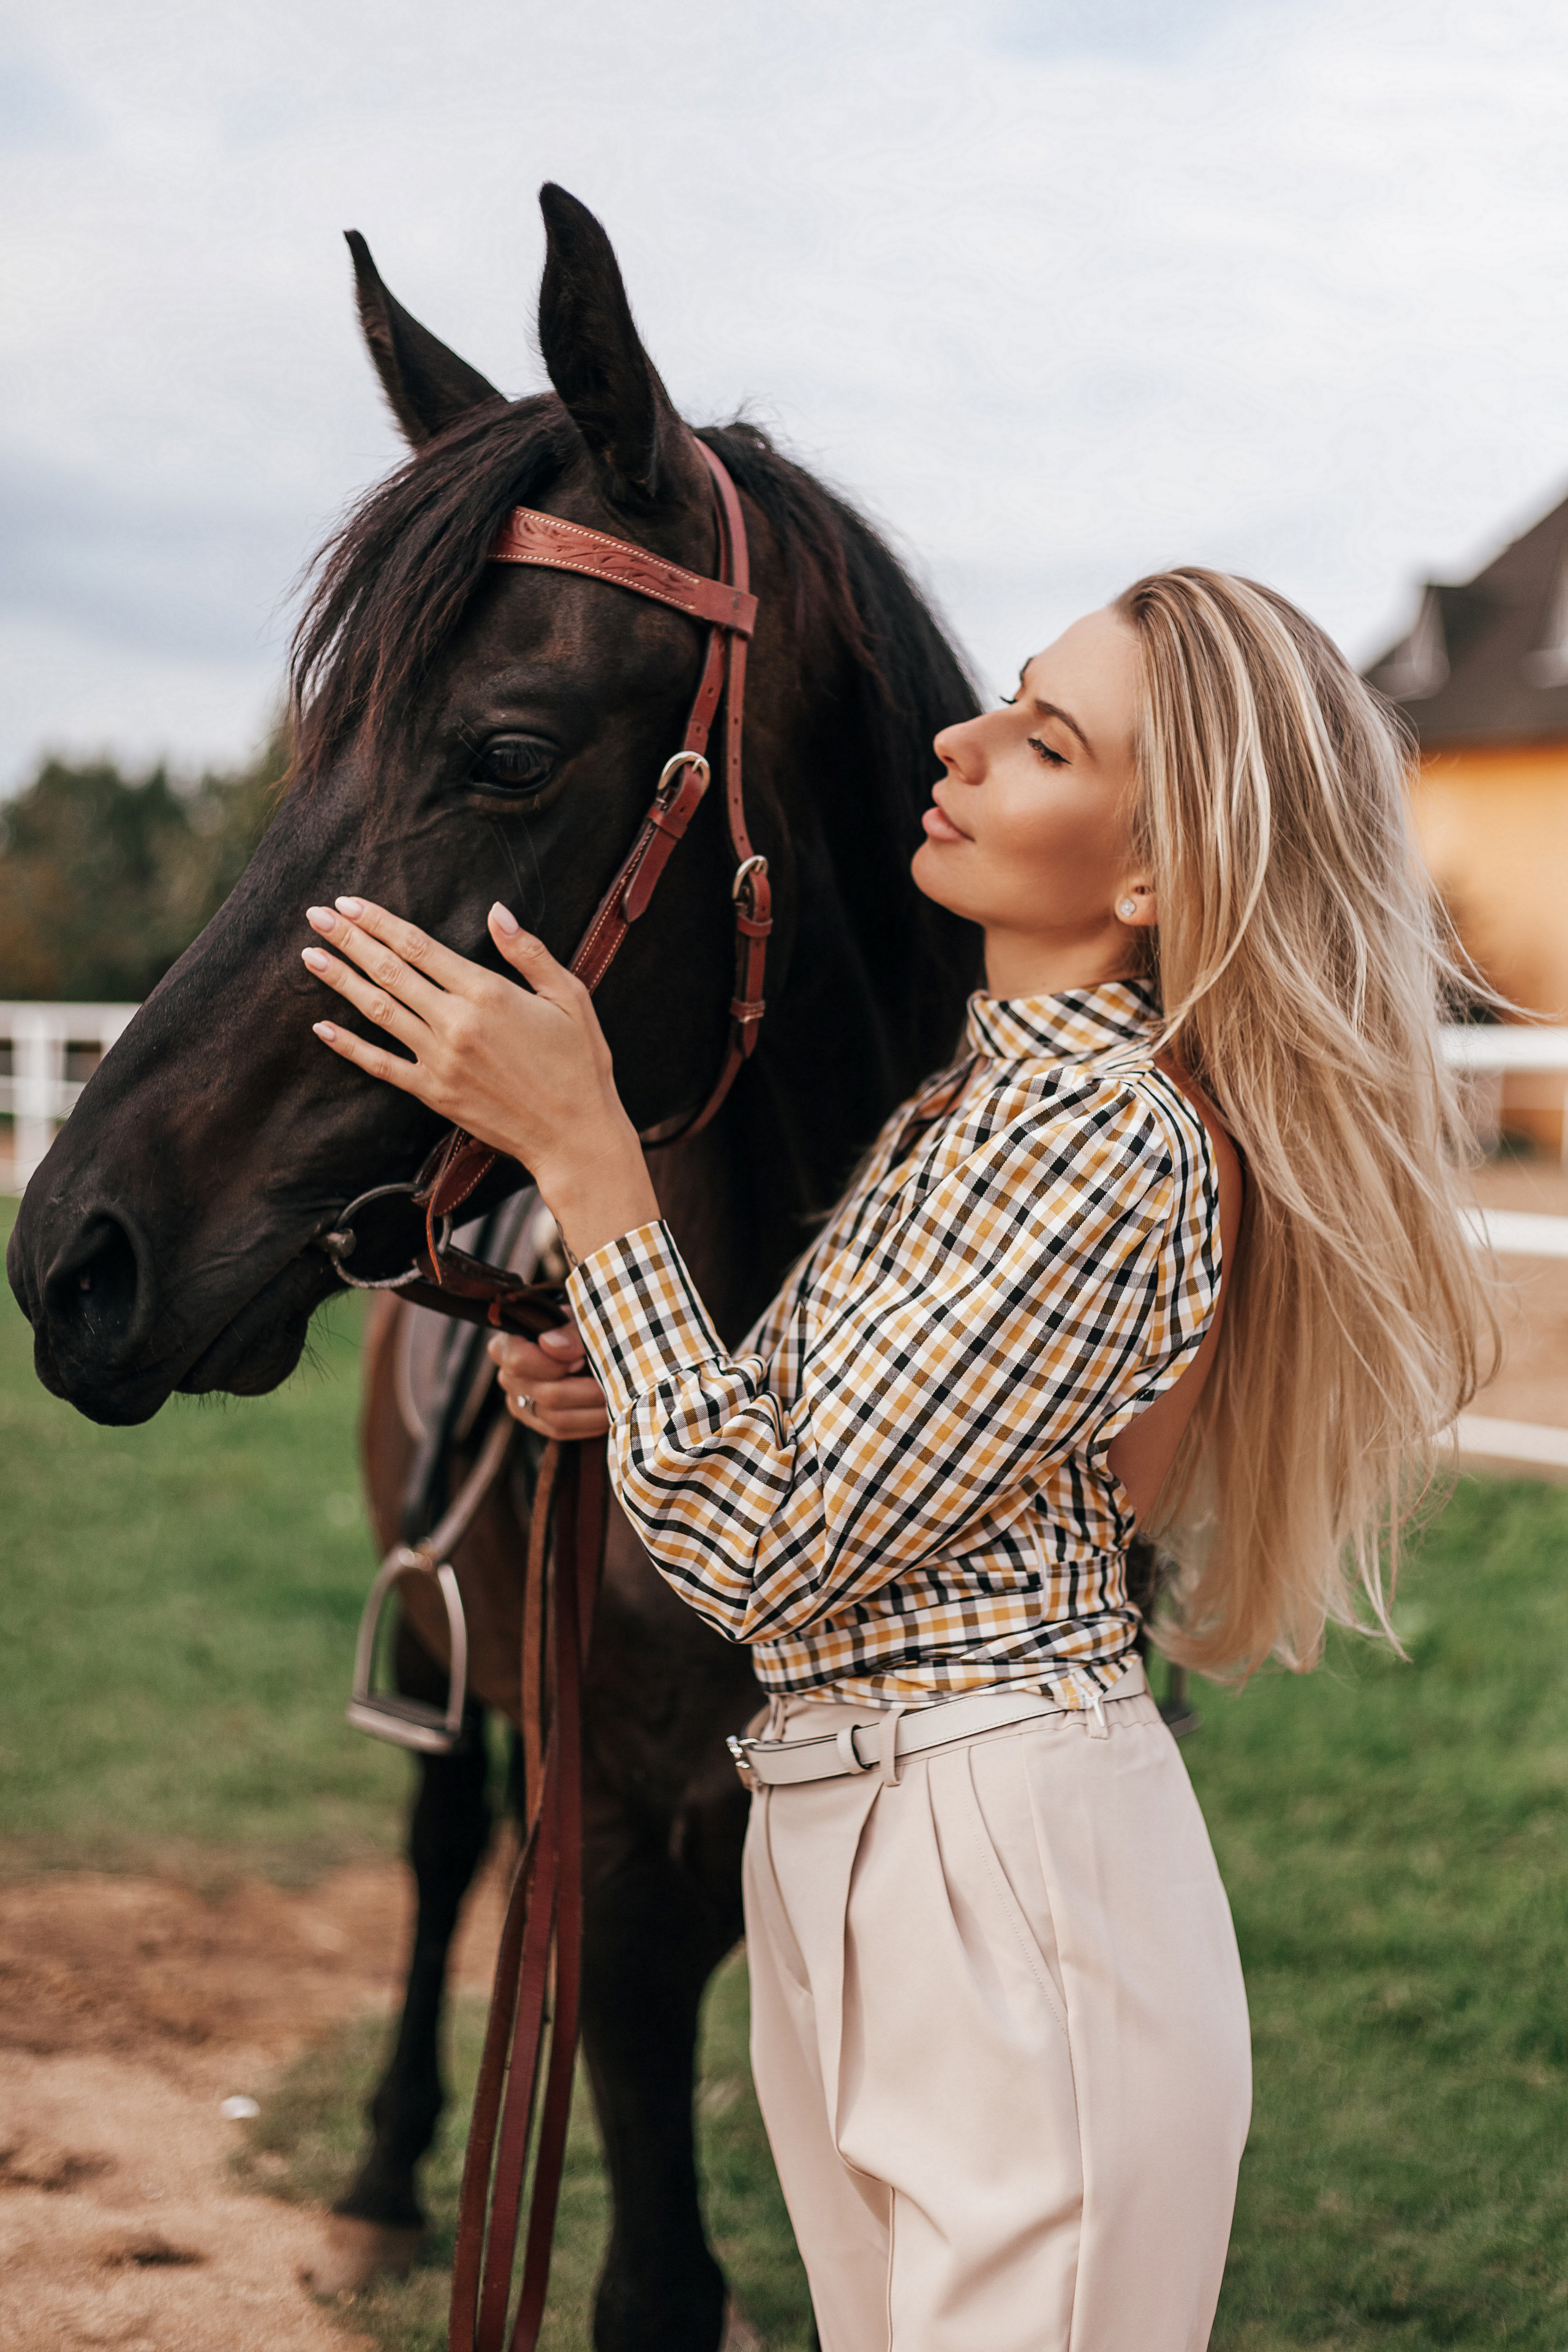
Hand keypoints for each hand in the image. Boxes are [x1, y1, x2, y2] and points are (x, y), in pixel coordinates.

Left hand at [302, 896, 658, 1260]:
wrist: (575, 1136)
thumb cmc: (580, 1064)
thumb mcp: (570, 997)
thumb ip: (528, 952)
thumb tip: (496, 911)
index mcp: (488, 993)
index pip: (419, 946)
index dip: (380, 921)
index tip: (349, 902)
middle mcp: (456, 1023)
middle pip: (390, 971)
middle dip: (349, 939)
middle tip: (316, 915)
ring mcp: (440, 1060)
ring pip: (378, 1010)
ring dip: (341, 980)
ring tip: (310, 955)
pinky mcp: (433, 1093)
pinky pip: (381, 1065)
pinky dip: (349, 1046)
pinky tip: (321, 1027)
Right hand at [489, 1317, 609, 1441]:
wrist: (575, 1344)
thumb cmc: (574, 1328)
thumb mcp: (575, 1321)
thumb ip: (567, 1332)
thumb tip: (553, 1345)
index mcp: (506, 1347)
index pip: (520, 1362)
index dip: (553, 1364)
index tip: (580, 1359)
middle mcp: (507, 1377)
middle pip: (546, 1394)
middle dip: (587, 1390)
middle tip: (615, 1382)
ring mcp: (519, 1403)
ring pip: (556, 1418)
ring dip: (594, 1411)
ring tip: (620, 1399)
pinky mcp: (535, 1422)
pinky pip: (560, 1431)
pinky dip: (589, 1424)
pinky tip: (608, 1413)